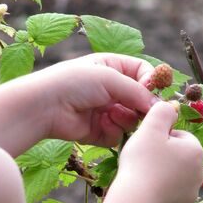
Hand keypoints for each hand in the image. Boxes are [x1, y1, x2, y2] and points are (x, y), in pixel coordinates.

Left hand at [39, 53, 156, 146]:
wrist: (44, 106)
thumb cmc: (73, 82)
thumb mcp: (108, 77)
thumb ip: (137, 90)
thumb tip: (159, 105)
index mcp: (112, 67)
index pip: (143, 73)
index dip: (151, 83)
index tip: (153, 93)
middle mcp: (111, 89)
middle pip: (141, 100)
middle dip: (142, 106)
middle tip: (142, 111)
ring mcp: (105, 111)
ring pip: (132, 119)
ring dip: (126, 118)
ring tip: (111, 114)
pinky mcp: (99, 131)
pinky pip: (118, 134)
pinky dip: (112, 131)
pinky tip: (100, 124)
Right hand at [117, 102, 202, 202]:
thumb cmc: (142, 162)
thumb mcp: (150, 128)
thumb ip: (163, 111)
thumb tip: (171, 106)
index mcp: (195, 150)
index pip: (180, 136)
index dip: (161, 138)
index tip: (146, 145)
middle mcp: (199, 174)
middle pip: (178, 159)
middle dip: (163, 158)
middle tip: (142, 162)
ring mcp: (190, 196)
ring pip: (174, 180)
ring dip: (161, 177)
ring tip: (142, 179)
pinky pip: (169, 199)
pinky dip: (158, 196)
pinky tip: (144, 195)